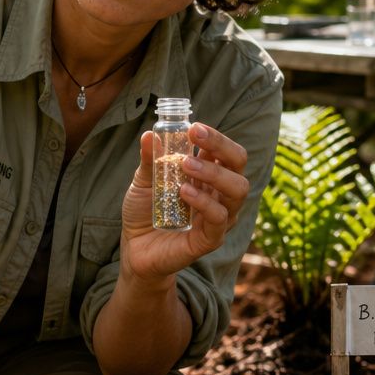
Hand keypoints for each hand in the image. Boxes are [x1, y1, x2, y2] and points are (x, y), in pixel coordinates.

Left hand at [119, 123, 249, 283]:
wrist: (135, 248)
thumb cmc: (145, 211)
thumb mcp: (143, 181)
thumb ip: (150, 160)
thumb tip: (150, 134)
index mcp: (210, 176)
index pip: (226, 152)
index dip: (216, 137)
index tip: (194, 127)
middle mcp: (220, 194)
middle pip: (238, 165)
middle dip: (221, 146)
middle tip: (195, 136)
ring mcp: (219, 217)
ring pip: (236, 190)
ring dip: (213, 172)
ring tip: (187, 164)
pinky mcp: (211, 239)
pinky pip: (219, 218)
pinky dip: (204, 202)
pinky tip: (184, 192)